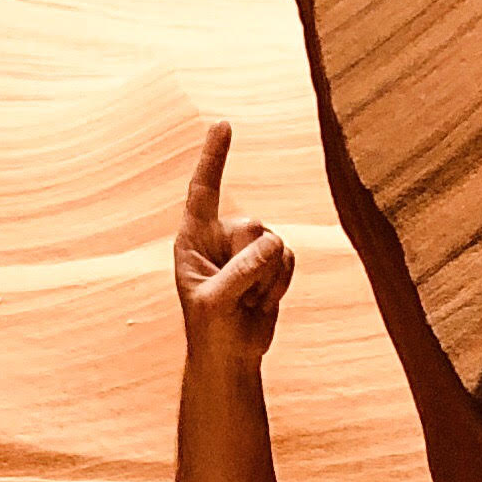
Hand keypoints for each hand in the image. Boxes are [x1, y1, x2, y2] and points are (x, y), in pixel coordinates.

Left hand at [173, 119, 293, 363]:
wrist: (230, 357)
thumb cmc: (211, 331)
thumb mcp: (216, 303)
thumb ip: (241, 271)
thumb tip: (272, 243)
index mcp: (192, 240)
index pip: (203, 190)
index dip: (214, 157)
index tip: (223, 125)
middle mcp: (219, 237)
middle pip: (253, 227)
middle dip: (252, 264)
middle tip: (237, 297)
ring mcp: (246, 249)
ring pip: (275, 243)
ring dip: (266, 279)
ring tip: (247, 302)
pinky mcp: (270, 263)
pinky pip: (289, 258)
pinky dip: (280, 283)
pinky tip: (261, 301)